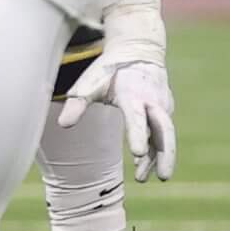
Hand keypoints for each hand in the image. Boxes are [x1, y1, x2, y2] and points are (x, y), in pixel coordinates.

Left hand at [57, 52, 177, 182]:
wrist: (138, 52)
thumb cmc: (109, 70)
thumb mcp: (90, 82)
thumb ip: (78, 103)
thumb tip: (63, 125)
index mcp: (132, 94)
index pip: (137, 117)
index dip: (138, 135)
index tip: (137, 153)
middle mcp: (152, 102)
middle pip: (164, 130)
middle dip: (165, 155)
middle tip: (163, 178)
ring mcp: (162, 108)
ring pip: (166, 137)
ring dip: (160, 159)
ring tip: (143, 178)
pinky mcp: (165, 113)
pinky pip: (163, 135)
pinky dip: (156, 151)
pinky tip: (143, 167)